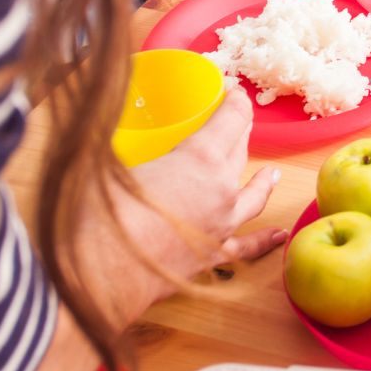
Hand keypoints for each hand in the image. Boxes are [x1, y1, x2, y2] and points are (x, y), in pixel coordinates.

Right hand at [76, 87, 283, 325]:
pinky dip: (263, 241)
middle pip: (238, 153)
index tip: (235, 92)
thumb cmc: (98, 214)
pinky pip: (245, 247)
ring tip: (272, 174)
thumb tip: (93, 120)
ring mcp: (221, 226)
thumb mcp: (105, 163)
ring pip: (250, 196)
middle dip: (239, 134)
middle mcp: (221, 190)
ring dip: (261, 182)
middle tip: (239, 123)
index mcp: (200, 158)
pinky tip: (278, 237)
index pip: (230, 120)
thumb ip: (108, 141)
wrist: (98, 278)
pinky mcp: (211, 257)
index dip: (235, 103)